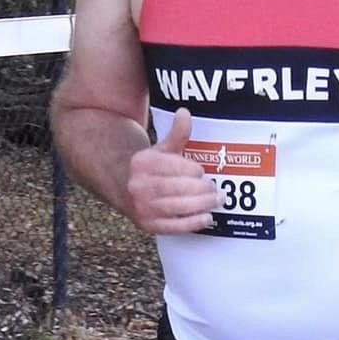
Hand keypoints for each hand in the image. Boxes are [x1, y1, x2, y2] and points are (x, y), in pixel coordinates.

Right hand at [126, 108, 217, 234]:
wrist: (121, 185)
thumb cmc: (150, 168)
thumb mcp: (161, 148)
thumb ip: (177, 133)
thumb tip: (185, 113)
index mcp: (143, 164)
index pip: (177, 167)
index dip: (195, 171)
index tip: (201, 172)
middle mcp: (139, 185)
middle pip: (179, 188)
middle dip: (203, 189)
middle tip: (217, 189)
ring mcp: (142, 207)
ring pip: (179, 207)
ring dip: (203, 204)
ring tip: (217, 200)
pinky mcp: (147, 225)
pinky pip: (174, 226)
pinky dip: (193, 223)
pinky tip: (207, 218)